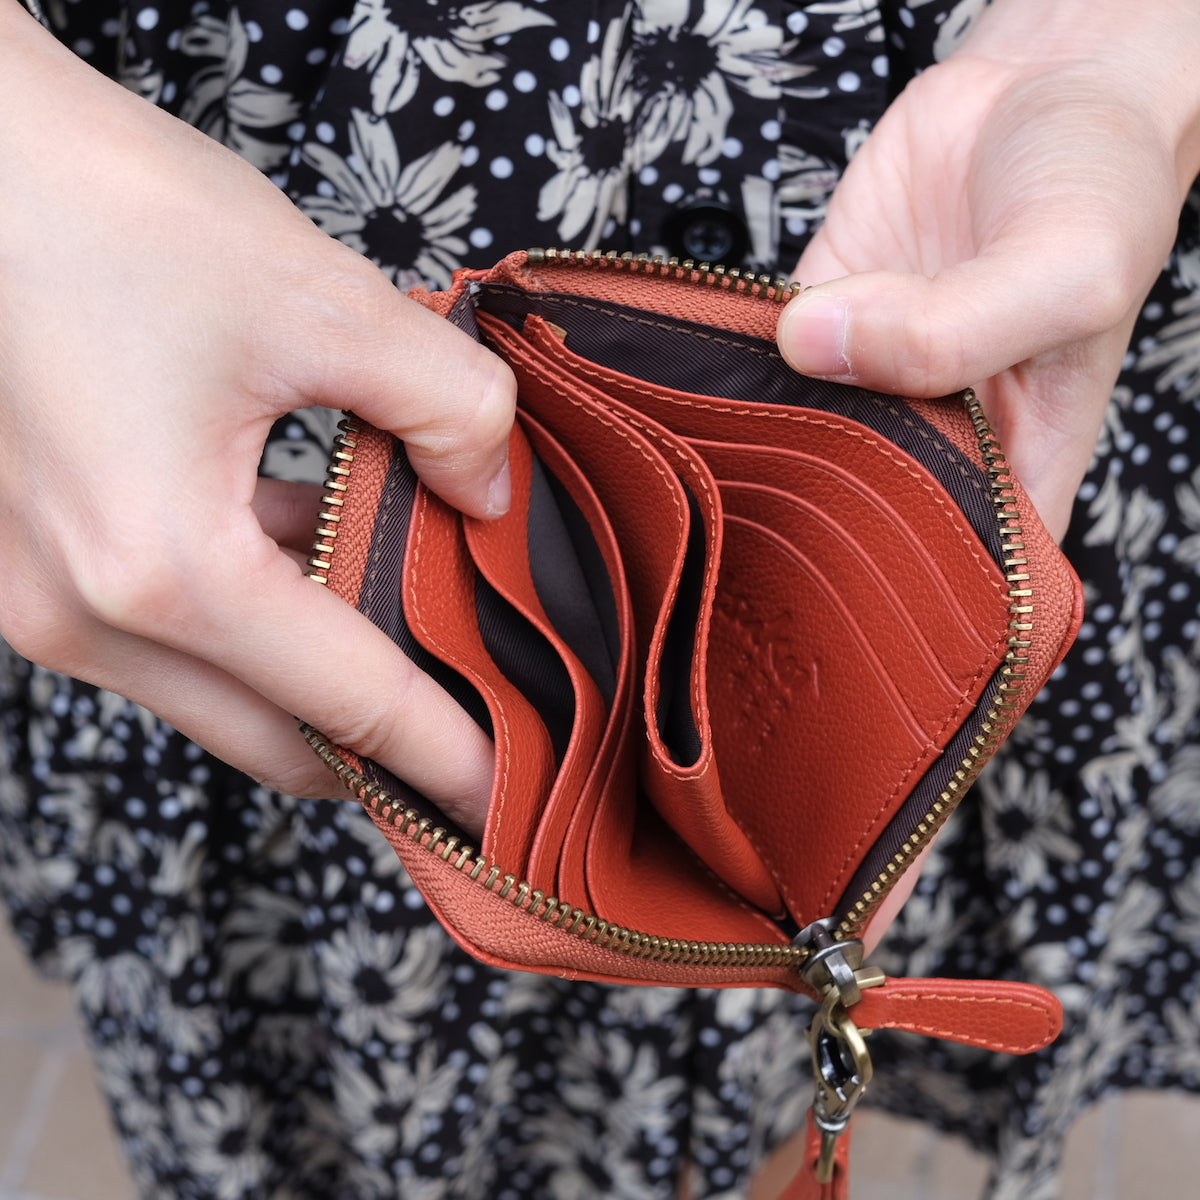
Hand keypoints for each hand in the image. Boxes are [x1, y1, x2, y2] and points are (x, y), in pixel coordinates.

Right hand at [0, 7, 514, 834]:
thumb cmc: (100, 207)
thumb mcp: (318, 299)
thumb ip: (446, 404)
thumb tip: (490, 485)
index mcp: (164, 570)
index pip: (350, 707)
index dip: (444, 757)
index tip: (506, 799)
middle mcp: (86, 615)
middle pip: (276, 739)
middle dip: (382, 755)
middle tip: (474, 744)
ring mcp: (41, 596)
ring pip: (219, 693)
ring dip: (317, 684)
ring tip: (416, 650)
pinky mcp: (30, 557)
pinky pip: (170, 634)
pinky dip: (255, 625)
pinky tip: (319, 565)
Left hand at [777, 0, 1199, 542]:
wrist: (1046, 83)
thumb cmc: (1100, 185)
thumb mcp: (1067, 270)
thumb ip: (954, 330)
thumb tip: (815, 345)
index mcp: (1017, 463)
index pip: (958, 572)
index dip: (904, 596)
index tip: (844, 599)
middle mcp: (934, 434)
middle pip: (857, 513)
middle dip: (814, 510)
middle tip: (769, 510)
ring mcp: (868, 381)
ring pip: (798, 436)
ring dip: (766, 430)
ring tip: (743, 433)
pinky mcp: (818, 320)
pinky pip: (762, 359)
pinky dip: (739, 361)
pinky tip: (728, 362)